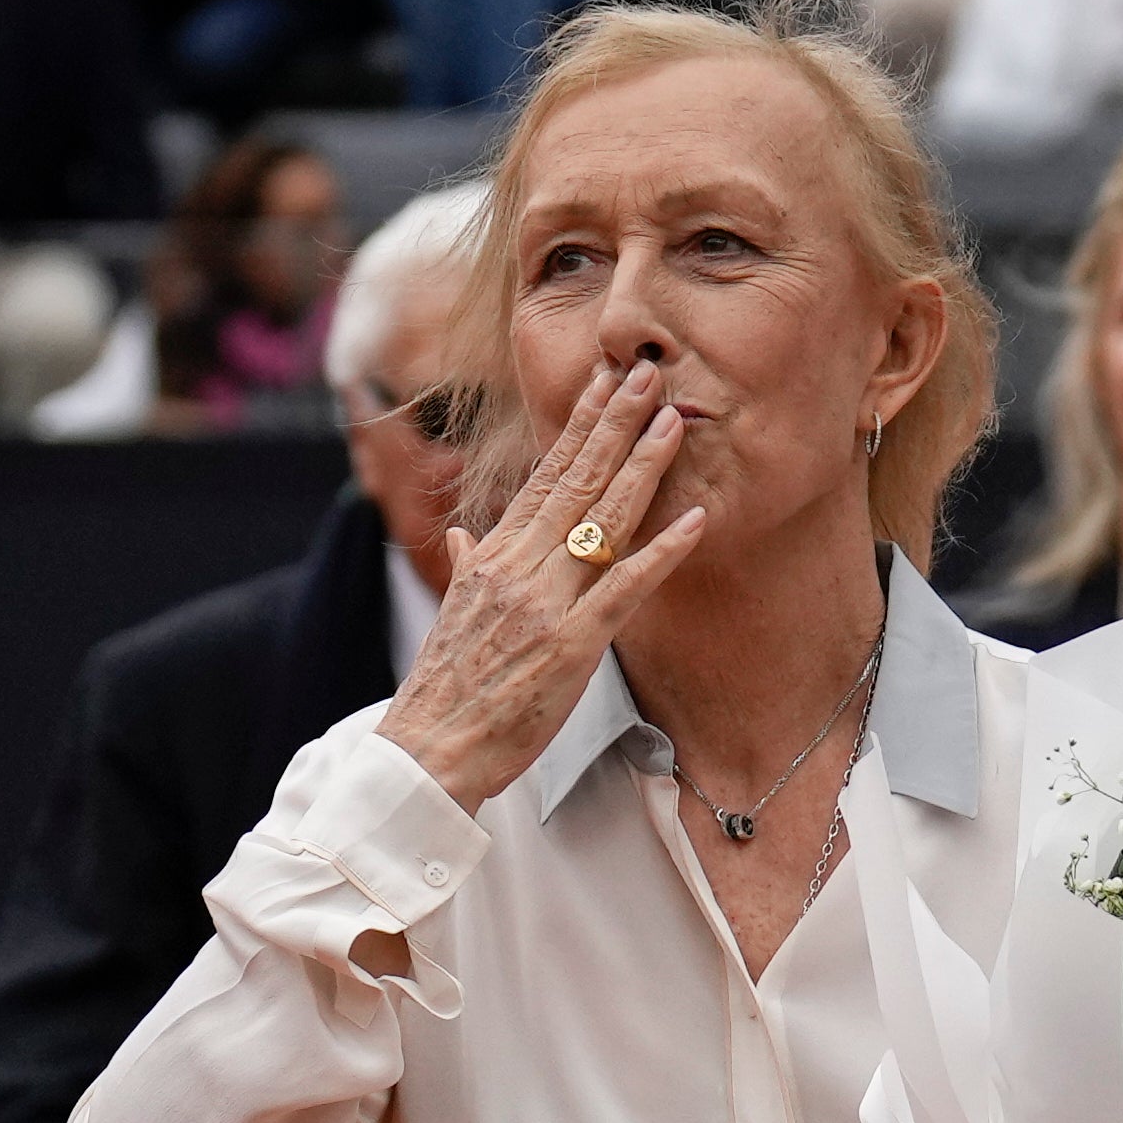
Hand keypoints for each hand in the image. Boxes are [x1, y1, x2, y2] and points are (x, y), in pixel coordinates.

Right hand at [374, 358, 704, 815]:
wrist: (428, 750)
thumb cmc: (444, 690)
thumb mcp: (451, 614)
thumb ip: (467, 566)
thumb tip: (465, 535)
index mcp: (494, 557)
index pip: (545, 476)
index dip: (580, 427)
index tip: (606, 384)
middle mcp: (519, 567)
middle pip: (576, 480)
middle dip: (615, 423)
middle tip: (649, 372)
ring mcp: (546, 603)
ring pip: (602, 519)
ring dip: (642, 466)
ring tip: (674, 421)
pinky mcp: (572, 645)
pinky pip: (625, 589)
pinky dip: (662, 552)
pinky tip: (695, 519)